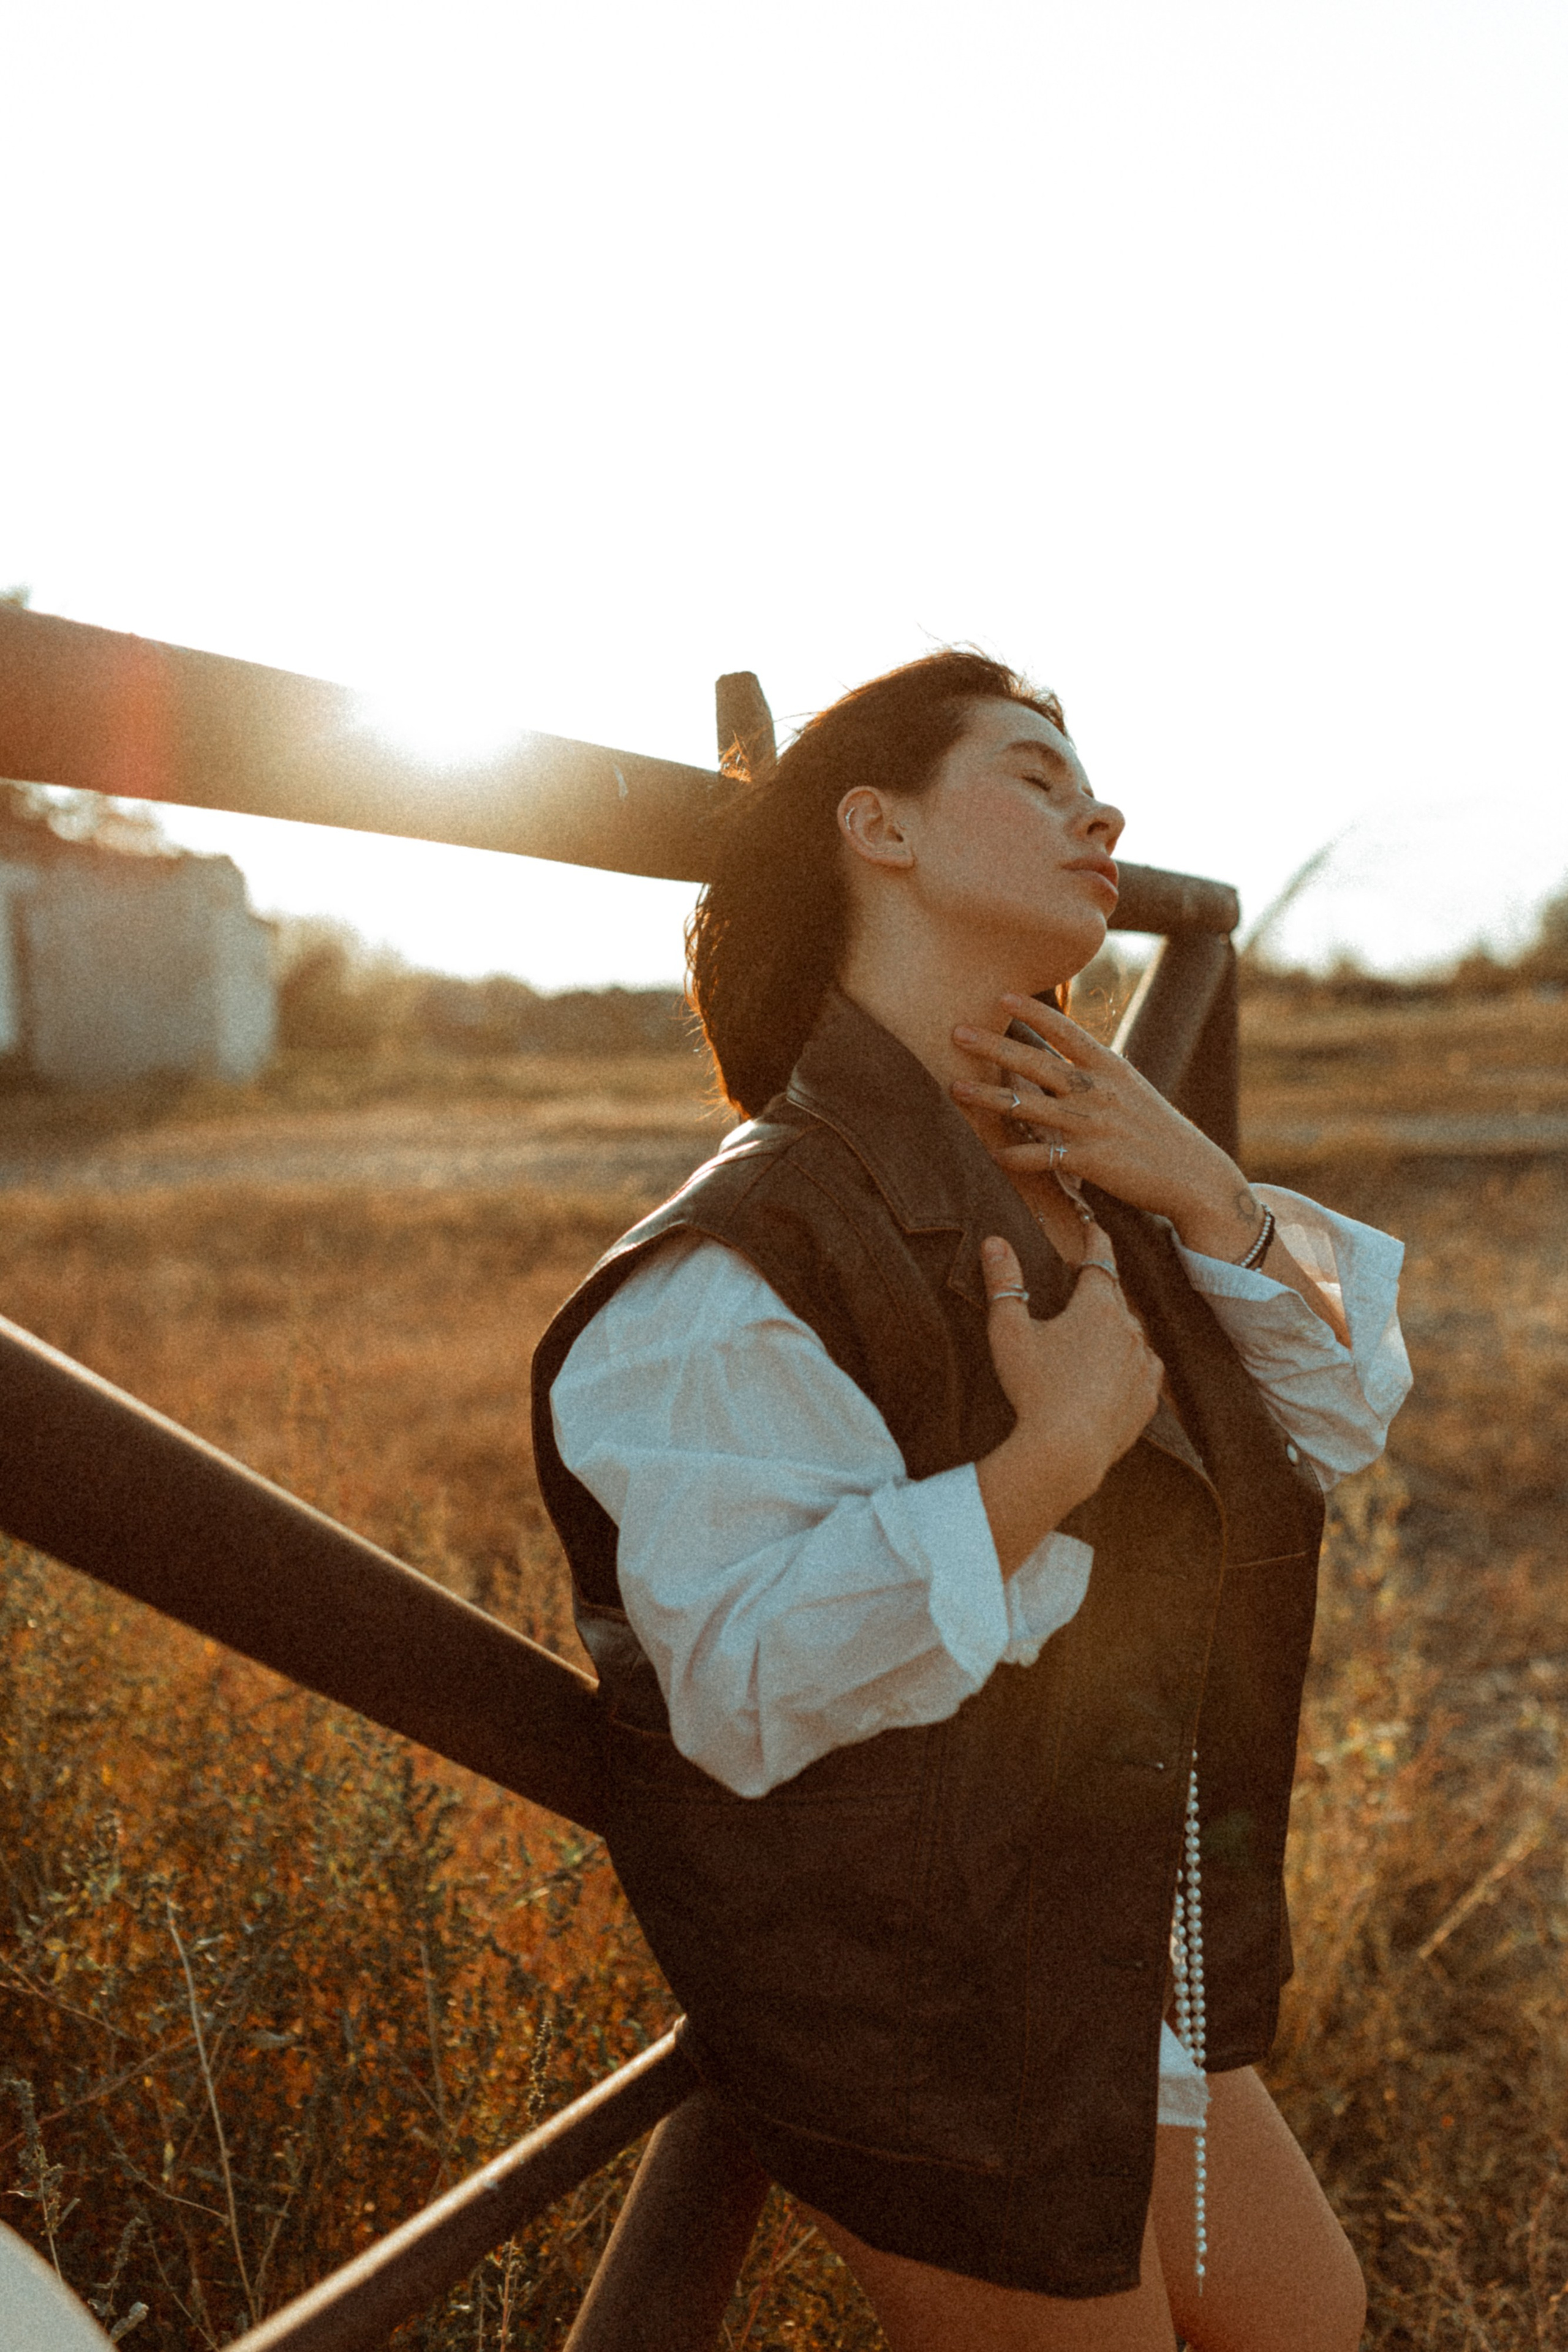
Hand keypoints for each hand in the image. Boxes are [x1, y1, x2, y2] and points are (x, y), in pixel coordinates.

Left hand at [952, 995, 1268, 1261]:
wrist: (1193, 1174)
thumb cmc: (1157, 1132)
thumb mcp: (1130, 1091)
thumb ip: (1095, 1073)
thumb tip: (1062, 1056)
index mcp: (1110, 1068)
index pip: (1066, 1032)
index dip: (1033, 1012)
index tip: (1001, 995)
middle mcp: (1099, 1091)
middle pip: (1037, 1063)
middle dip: (993, 1046)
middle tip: (955, 1032)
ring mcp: (1094, 1125)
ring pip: (1031, 1106)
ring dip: (989, 1097)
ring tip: (954, 1088)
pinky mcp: (1092, 1161)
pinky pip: (1045, 1156)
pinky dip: (1017, 1155)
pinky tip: (992, 1154)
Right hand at [975, 1233, 1163, 1575]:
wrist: (1067, 1451)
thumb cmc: (1034, 1389)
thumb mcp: (1008, 1333)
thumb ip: (1003, 1285)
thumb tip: (995, 1243)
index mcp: (1097, 1307)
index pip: (1100, 1261)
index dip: (1096, 1241)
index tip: (1094, 1227)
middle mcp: (1129, 1330)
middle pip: (1115, 1298)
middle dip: (1100, 1290)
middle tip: (1084, 1286)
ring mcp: (1143, 1365)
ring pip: (1132, 1335)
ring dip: (1115, 1331)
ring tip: (1094, 1339)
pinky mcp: (1148, 1399)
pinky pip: (1142, 1371)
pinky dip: (1129, 1365)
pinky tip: (1113, 1374)